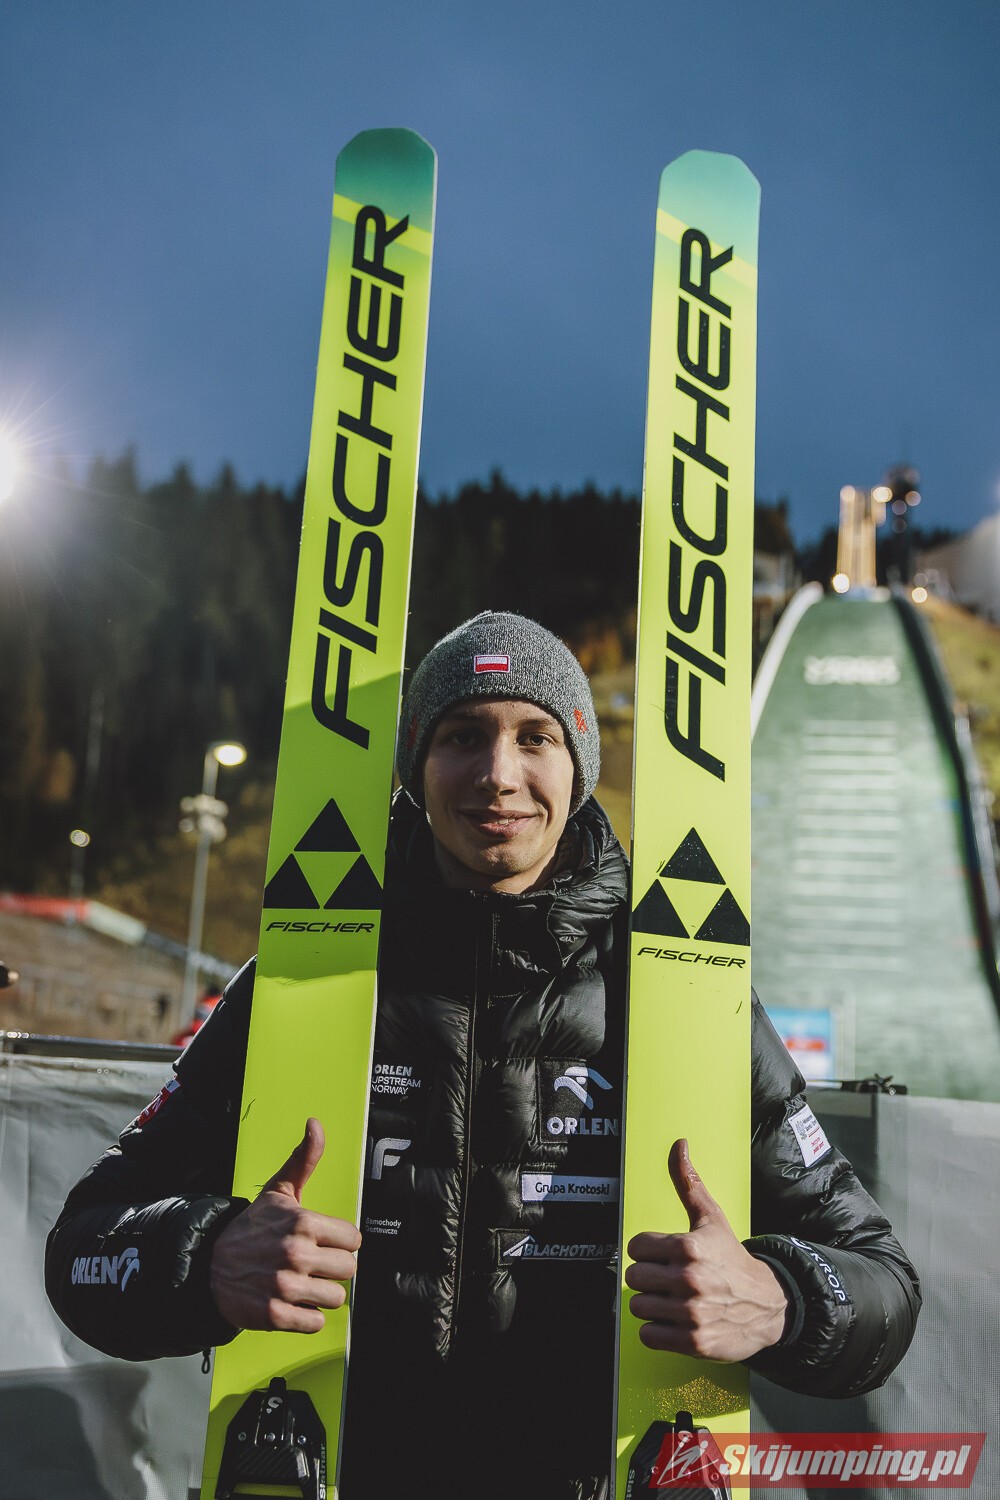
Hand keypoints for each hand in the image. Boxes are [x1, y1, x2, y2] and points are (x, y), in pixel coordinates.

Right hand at [209, 1118, 360, 1332]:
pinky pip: (315, 1323)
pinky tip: (293, 1303)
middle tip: (312, 1264)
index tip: (323, 1242)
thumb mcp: (279, 1191)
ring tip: (302, 1283)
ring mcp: (285, 1286)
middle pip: (349, 1269)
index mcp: (303, 1222)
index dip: (340, 1242)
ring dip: (321, 1294)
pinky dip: (307, 1317)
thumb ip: (304, 1159)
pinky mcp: (274, 1315)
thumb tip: (315, 1124)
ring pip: (336, 1298)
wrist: (208, 1264)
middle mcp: (295, 1253)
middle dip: (333, 1269)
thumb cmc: (251, 1228)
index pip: (353, 1239)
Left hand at [625, 1138, 788, 1361]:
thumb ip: (688, 1182)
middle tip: (669, 1279)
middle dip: (649, 1278)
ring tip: (674, 1299)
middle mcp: (690, 1278)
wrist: (768, 1304)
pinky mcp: (694, 1342)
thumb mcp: (712, 1218)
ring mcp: (692, 1312)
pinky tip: (676, 1320)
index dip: (647, 1251)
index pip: (635, 1247)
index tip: (663, 1256)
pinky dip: (658, 1331)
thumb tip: (679, 1144)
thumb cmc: (732, 1258)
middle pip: (635, 1277)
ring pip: (638, 1306)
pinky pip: (648, 1335)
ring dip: (652, 1305)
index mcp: (690, 1246)